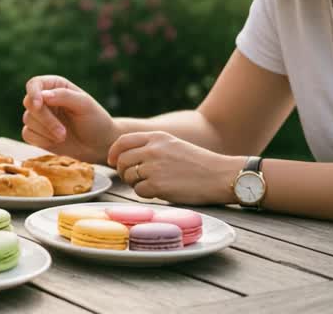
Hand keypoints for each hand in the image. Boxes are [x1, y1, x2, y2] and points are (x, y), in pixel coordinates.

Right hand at [20, 75, 118, 162]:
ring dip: (46, 131)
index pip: (34, 84)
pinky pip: (27, 134)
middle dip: (45, 119)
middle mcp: (44, 99)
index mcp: (55, 86)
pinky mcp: (36, 133)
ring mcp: (39, 117)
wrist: (98, 145)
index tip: (39, 104)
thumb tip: (43, 95)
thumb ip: (64, 96)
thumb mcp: (85, 105)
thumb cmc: (95, 121)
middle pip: (29, 103)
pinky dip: (40, 140)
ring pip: (28, 119)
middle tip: (63, 133)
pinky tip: (56, 142)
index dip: (33, 93)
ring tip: (63, 137)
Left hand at [107, 131, 238, 204]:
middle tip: (133, 179)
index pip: (123, 141)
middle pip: (121, 161)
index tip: (112, 161)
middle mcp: (152, 149)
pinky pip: (138, 191)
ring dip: (135, 184)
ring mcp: (154, 167)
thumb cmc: (200, 163)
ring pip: (128, 177)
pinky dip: (145, 194)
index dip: (113, 152)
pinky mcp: (157, 185)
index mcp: (157, 137)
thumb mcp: (174, 145)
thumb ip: (152, 147)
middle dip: (123, 171)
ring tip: (152, 185)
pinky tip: (160, 192)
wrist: (221, 176)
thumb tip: (127, 158)